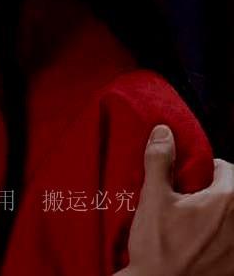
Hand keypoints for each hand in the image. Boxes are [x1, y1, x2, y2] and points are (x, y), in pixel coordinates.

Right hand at [117, 124, 233, 275]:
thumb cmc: (158, 246)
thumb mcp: (153, 198)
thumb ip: (161, 161)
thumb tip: (163, 132)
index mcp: (228, 200)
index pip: (228, 169)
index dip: (206, 171)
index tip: (188, 181)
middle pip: (233, 194)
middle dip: (214, 193)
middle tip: (189, 202)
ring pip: (233, 218)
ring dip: (219, 217)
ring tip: (193, 224)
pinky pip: (232, 242)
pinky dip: (222, 239)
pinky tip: (200, 245)